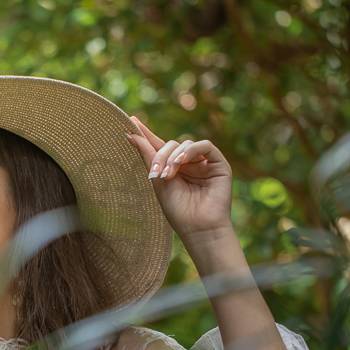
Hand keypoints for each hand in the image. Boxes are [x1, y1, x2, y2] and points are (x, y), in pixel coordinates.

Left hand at [125, 116, 233, 244]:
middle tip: (156, 173)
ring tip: (168, 175)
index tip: (132, 122)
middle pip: (171, 145)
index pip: (159, 146)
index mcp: (173, 168)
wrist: (197, 227)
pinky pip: (205, 146)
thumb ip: (148, 156)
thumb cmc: (178, 210)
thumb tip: (132, 134)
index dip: (146, 135)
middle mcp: (188, 163)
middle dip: (161, 156)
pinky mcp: (218, 163)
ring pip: (185, 144)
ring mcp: (203, 162)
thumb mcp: (158, 181)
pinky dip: (191, 150)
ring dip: (173, 157)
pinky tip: (181, 162)